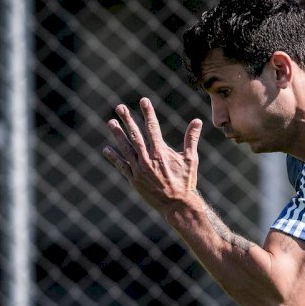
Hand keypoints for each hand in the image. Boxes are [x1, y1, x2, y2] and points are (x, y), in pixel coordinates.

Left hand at [102, 97, 202, 212]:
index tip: (143, 100)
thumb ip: (191, 138)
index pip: (152, 127)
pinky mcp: (134, 179)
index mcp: (161, 152)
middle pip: (135, 135)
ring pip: (125, 148)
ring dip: (117, 135)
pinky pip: (121, 166)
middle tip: (120, 107)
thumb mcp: (191, 159)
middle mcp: (147, 158)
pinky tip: (107, 149)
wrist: (177, 204)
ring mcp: (139, 169)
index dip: (148, 112)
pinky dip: (114, 157)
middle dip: (128, 120)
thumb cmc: (186, 181)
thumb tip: (197, 121)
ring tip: (111, 122)